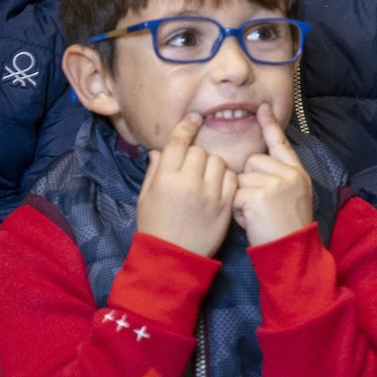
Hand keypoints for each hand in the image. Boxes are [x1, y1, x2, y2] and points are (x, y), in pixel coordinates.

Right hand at [136, 114, 237, 257]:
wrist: (172, 259)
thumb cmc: (155, 227)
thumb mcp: (146, 198)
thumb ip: (154, 171)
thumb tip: (159, 150)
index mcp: (165, 179)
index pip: (178, 142)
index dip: (186, 126)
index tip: (194, 118)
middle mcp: (188, 182)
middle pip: (200, 150)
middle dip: (196, 154)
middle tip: (192, 168)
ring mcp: (210, 193)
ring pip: (218, 161)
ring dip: (212, 165)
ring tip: (204, 178)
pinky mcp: (225, 203)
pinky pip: (231, 177)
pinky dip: (226, 177)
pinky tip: (217, 186)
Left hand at [232, 106, 314, 245]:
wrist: (292, 250)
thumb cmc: (287, 227)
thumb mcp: (292, 195)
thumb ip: (277, 177)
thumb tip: (252, 166)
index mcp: (297, 171)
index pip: (280, 142)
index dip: (270, 125)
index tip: (262, 108)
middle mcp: (288, 173)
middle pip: (252, 161)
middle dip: (248, 181)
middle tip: (258, 203)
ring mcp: (275, 183)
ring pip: (241, 178)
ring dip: (241, 197)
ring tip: (255, 214)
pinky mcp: (259, 196)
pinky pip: (235, 195)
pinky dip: (238, 210)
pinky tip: (251, 220)